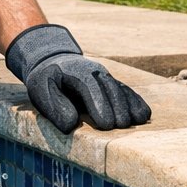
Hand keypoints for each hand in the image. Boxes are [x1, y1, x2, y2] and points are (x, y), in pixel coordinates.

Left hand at [4, 24, 151, 131]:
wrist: (55, 60)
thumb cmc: (47, 79)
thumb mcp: (41, 90)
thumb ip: (55, 107)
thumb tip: (71, 125)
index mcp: (77, 72)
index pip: (90, 87)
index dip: (100, 105)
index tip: (107, 124)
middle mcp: (95, 72)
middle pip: (110, 88)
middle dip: (118, 107)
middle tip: (123, 126)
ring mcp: (106, 76)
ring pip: (121, 89)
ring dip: (130, 105)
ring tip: (139, 120)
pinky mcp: (112, 83)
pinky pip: (126, 91)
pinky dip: (136, 101)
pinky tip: (144, 114)